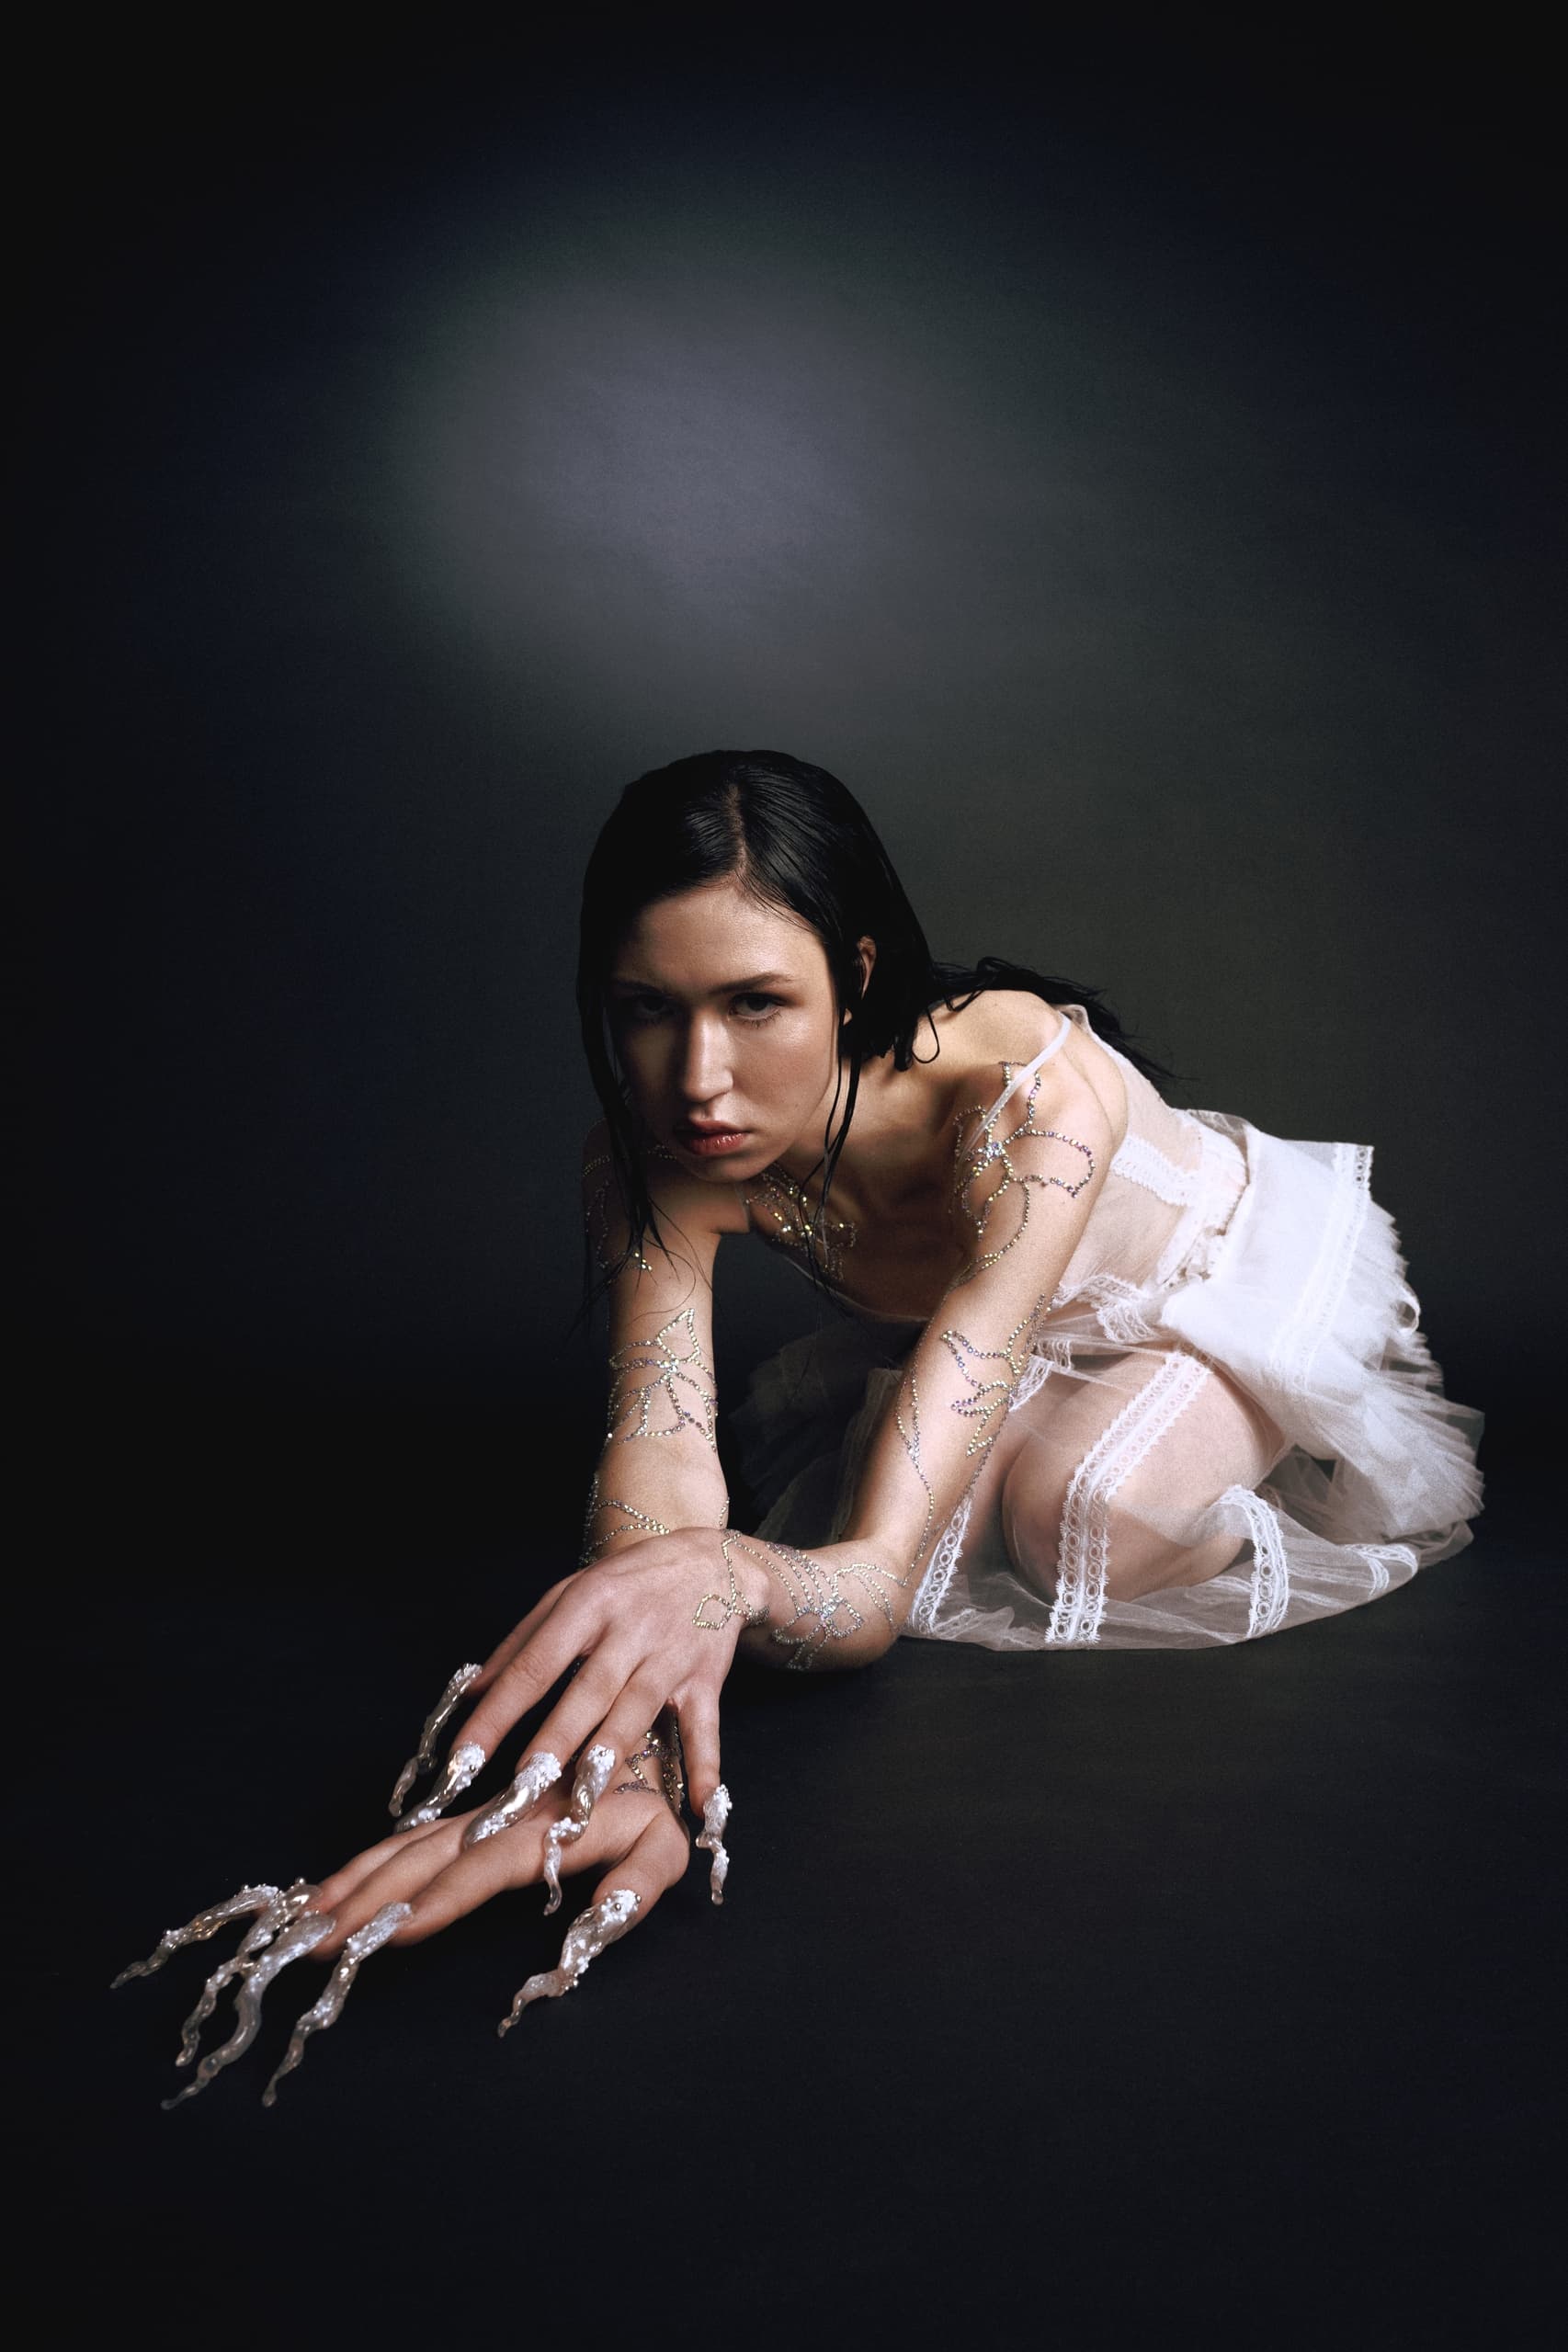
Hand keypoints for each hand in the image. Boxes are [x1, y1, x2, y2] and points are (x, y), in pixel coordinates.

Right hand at [316, 1754, 690, 1967]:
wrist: (646, 1727)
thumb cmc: (660, 1803)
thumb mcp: (666, 1846)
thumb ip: (636, 1884)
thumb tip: (595, 1919)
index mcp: (547, 1828)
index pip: (483, 1868)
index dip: (437, 1901)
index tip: (388, 1934)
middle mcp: (501, 1818)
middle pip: (425, 1858)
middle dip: (368, 1900)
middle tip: (311, 1941)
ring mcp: (482, 1815)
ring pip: (408, 1847)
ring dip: (354, 1881)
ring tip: (302, 1917)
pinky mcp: (474, 1815)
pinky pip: (414, 1839)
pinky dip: (366, 1864)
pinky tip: (330, 1887)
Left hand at [448, 1529, 769, 1823]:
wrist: (708, 1562)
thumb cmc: (627, 1583)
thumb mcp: (569, 1594)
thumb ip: (519, 1645)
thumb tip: (469, 1694)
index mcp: (588, 1604)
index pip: (535, 1665)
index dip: (498, 1713)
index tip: (464, 1757)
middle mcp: (630, 1630)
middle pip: (588, 1691)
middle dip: (555, 1740)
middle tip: (521, 1785)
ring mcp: (671, 1656)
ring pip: (637, 1709)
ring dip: (610, 1752)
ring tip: (582, 1798)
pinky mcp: (707, 1679)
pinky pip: (704, 1727)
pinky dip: (704, 1766)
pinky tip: (700, 1805)